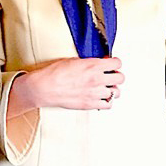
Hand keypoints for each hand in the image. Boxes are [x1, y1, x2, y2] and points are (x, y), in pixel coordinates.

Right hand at [9, 57, 123, 114]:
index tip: (112, 64)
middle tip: (110, 76)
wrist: (44, 87)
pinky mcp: (90, 104)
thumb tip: (100, 63)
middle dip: (116, 76)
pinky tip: (101, 98)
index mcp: (94, 65)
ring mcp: (95, 93)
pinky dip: (107, 101)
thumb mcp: (75, 60)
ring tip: (105, 88)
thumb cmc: (55, 73)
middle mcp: (97, 79)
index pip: (117, 63)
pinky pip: (108, 105)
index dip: (115, 63)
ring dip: (112, 89)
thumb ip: (91, 62)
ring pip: (117, 92)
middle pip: (121, 78)